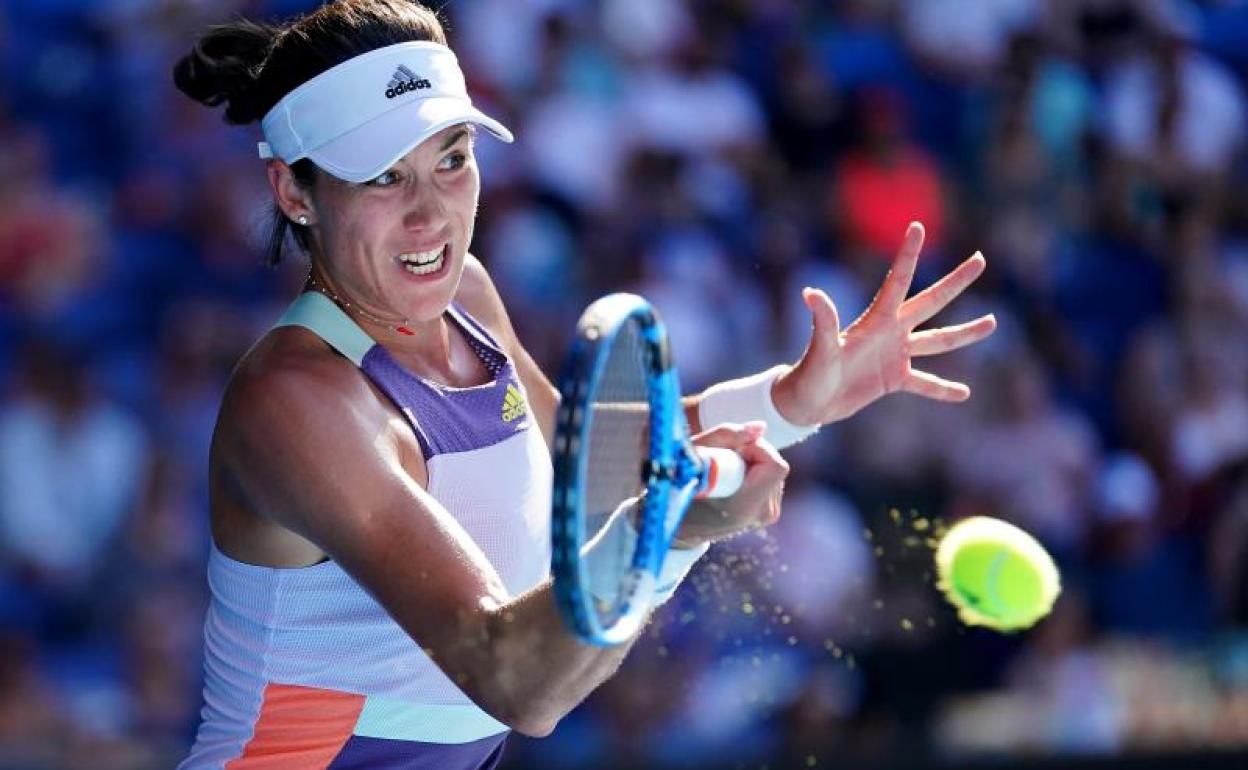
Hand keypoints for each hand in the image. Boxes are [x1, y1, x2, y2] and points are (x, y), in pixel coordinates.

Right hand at [671, 422, 788, 547]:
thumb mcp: (694, 453)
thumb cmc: (680, 486)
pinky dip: (754, 474)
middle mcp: (761, 514)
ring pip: (772, 471)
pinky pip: (770, 481)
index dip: (755, 449)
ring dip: (751, 464)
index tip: (732, 451)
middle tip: (723, 461)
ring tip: (725, 474)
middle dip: (750, 454)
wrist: (679, 527)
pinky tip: (733, 482)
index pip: (775, 466)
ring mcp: (766, 517)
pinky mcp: (768, 515)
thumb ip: (727, 435)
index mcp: (744, 504)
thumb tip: (761, 426)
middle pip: (773, 465)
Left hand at [773, 221, 995, 424]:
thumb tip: (810, 292)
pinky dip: (943, 389)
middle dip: (956, 282)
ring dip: (965, 333)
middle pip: (930, 302)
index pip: (898, 280)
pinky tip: (964, 393)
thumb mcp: (821, 348)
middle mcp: (890, 332)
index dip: (908, 253)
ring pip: (938, 342)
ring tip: (992, 322)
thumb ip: (824, 321)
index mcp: (876, 320)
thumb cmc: (810, 373)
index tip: (918, 225)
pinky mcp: (894, 380)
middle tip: (980, 259)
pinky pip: (925, 383)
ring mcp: (895, 355)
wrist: (807, 402)